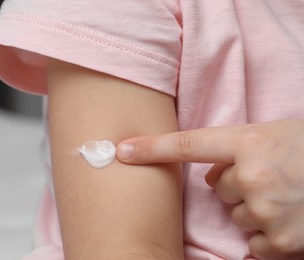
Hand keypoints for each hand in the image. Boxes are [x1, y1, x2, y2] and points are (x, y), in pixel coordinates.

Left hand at [117, 119, 303, 259]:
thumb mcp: (276, 136)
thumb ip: (238, 150)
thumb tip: (210, 175)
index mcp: (250, 141)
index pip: (188, 144)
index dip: (151, 148)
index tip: (121, 151)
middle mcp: (253, 174)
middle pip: (219, 188)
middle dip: (237, 185)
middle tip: (269, 177)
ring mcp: (267, 210)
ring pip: (237, 216)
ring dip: (256, 210)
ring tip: (287, 197)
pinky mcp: (281, 241)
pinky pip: (255, 243)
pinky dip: (270, 236)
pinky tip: (293, 219)